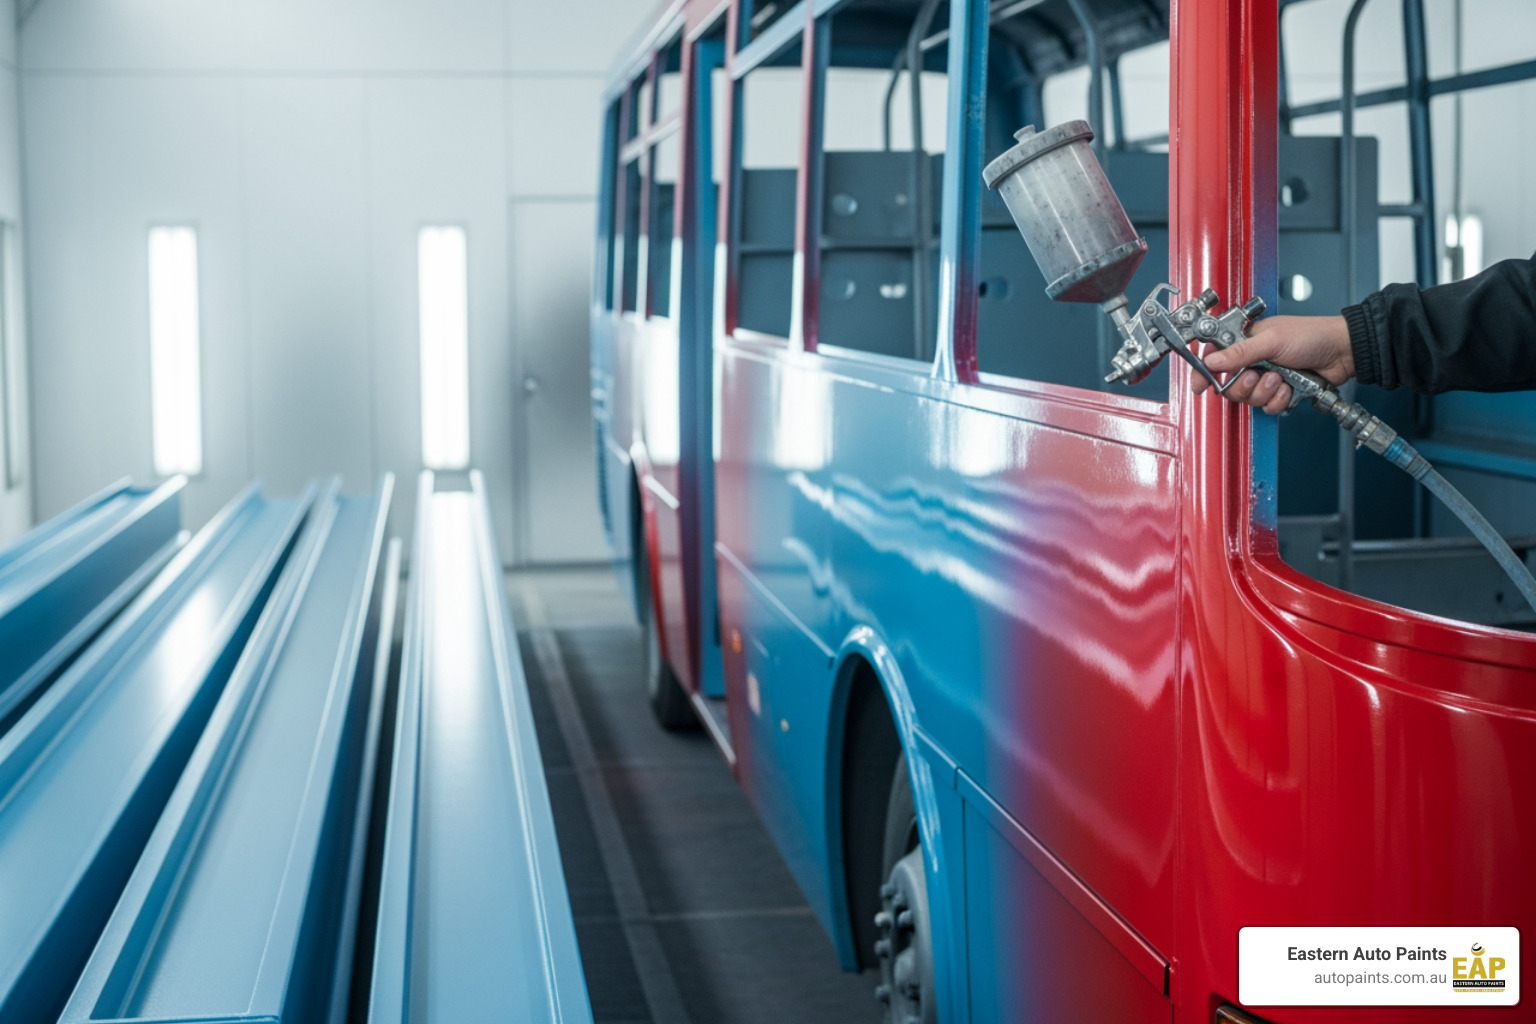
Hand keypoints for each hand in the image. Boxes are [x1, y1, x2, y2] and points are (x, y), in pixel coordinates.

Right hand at [1190, 314, 1355, 414]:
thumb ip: (1239, 352)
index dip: (1205, 372)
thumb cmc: (1312, 336)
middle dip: (1244, 385)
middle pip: (1230, 384)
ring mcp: (1267, 376)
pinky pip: (1267, 406)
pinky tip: (1289, 388)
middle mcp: (1254, 359)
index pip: (1215, 357)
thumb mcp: (1272, 340)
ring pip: (1249, 398)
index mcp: (1246, 341)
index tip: (1199, 385)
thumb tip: (1212, 360)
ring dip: (1265, 392)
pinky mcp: (1280, 390)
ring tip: (1280, 379)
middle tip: (1257, 376)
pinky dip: (1279, 400)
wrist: (1343, 352)